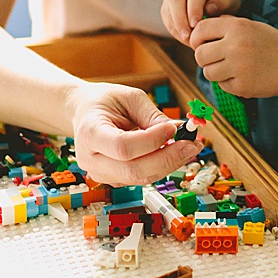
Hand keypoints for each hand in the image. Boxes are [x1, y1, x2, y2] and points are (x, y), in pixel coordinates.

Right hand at [65, 82, 202, 185]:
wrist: (84, 112)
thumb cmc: (105, 102)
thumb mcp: (130, 98)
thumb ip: (153, 116)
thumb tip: (179, 130)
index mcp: (90, 133)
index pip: (123, 147)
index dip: (152, 141)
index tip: (174, 129)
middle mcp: (91, 159)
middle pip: (133, 169)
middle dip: (168, 158)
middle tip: (193, 144)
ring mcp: (100, 173)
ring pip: (141, 177)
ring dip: (170, 163)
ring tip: (191, 146)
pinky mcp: (114, 178)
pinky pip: (142, 177)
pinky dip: (163, 166)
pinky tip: (177, 152)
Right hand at [161, 0, 240, 42]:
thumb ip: (224, 0)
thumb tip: (209, 8)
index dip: (194, 7)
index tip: (196, 24)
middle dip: (180, 18)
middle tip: (188, 36)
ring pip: (167, 7)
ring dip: (176, 26)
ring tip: (188, 40)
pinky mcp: (166, 3)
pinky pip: (166, 16)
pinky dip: (174, 29)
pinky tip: (184, 39)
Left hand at [188, 15, 277, 98]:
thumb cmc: (272, 44)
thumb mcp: (252, 26)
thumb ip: (227, 24)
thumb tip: (199, 28)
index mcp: (237, 27)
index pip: (200, 30)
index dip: (197, 38)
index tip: (203, 43)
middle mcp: (235, 46)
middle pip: (200, 54)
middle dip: (205, 58)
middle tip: (217, 59)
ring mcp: (239, 67)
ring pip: (208, 72)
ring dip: (216, 71)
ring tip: (232, 68)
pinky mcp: (242, 86)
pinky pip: (222, 85)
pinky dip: (229, 83)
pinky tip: (244, 76)